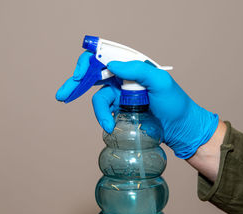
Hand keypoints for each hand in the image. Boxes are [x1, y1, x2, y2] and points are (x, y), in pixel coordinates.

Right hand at [56, 52, 218, 158]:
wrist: (181, 128)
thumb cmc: (175, 103)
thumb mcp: (160, 82)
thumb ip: (137, 69)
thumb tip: (112, 64)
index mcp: (132, 66)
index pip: (104, 57)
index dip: (88, 63)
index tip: (79, 74)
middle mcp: (124, 78)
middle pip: (93, 76)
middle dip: (75, 84)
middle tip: (62, 95)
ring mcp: (121, 95)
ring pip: (98, 98)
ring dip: (98, 111)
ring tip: (107, 124)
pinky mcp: (121, 111)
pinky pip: (105, 112)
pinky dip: (103, 118)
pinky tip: (109, 126)